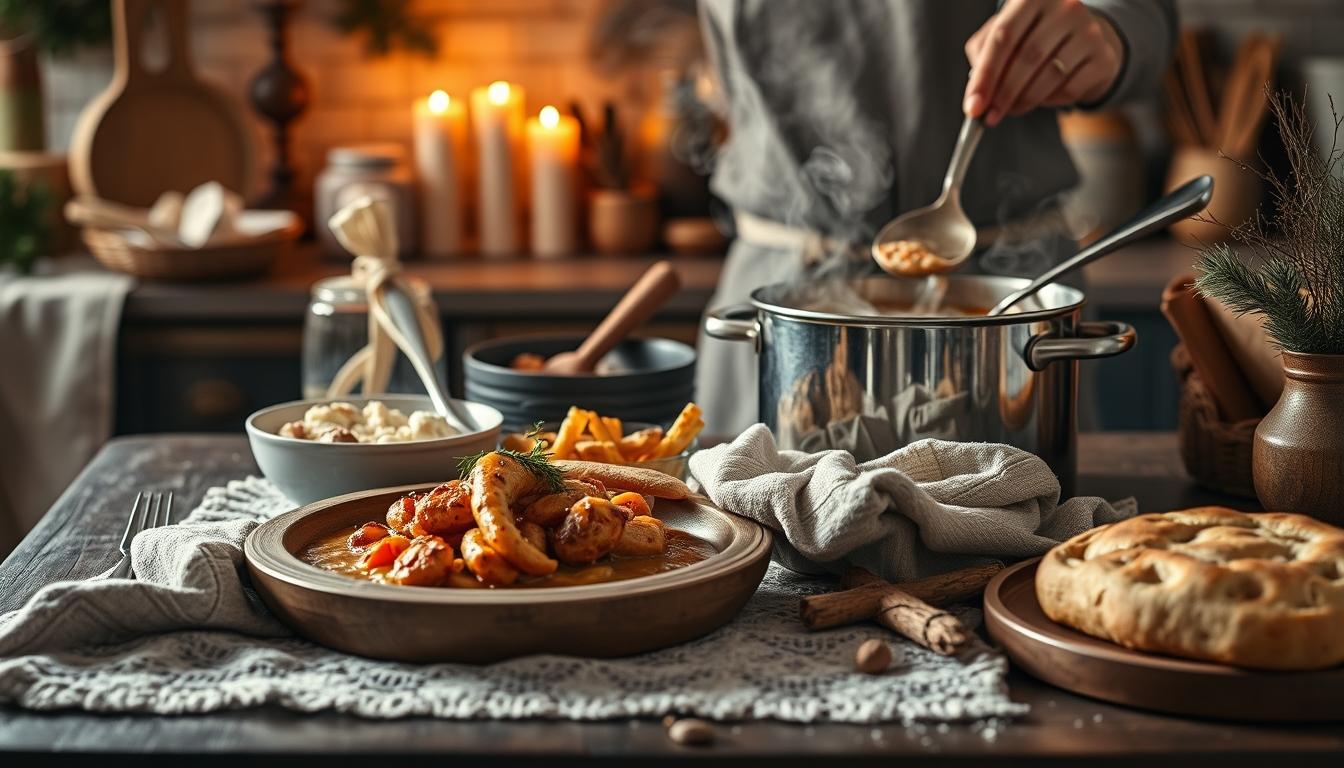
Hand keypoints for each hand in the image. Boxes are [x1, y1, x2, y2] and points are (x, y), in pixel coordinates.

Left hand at [963, 0, 1124, 125]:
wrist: (1083, 36)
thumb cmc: (1035, 35)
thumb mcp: (1006, 32)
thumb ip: (984, 53)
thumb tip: (976, 93)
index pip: (1003, 37)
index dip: (985, 75)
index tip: (973, 106)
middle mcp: (1065, 7)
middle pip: (1027, 57)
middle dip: (1003, 94)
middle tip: (989, 116)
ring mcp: (1089, 30)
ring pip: (1049, 76)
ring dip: (1023, 101)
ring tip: (1010, 109)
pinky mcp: (1104, 57)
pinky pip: (1069, 89)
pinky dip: (1048, 101)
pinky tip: (1040, 99)